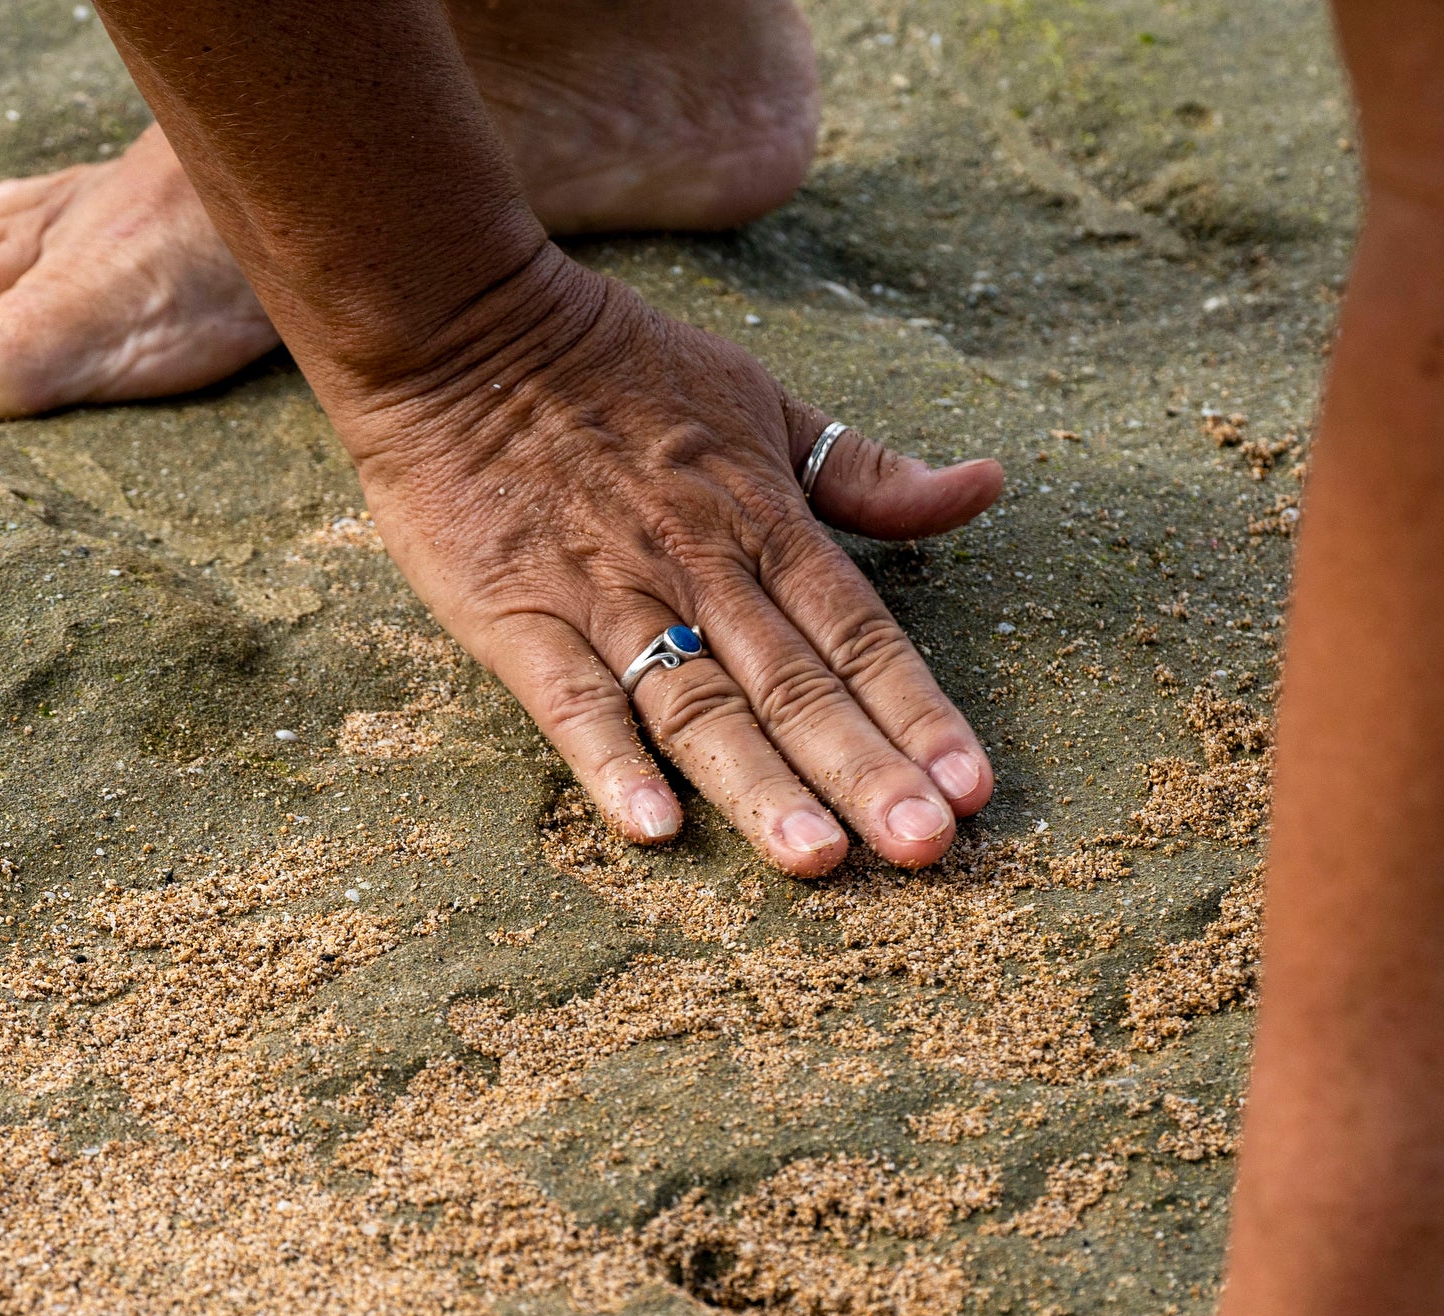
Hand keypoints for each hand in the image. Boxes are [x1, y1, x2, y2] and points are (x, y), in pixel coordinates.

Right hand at [317, 245, 1002, 875]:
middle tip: (925, 849)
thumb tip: (985, 487)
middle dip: (865, 770)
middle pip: (795, 684)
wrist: (458, 328)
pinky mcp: (518, 618)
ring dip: (760, 784)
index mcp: (763, 521)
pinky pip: (571, 700)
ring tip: (817, 859)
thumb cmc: (615, 368)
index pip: (859, 633)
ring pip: (699, 703)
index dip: (918, 710)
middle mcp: (699, 568)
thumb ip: (866, 473)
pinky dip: (610, 761)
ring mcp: (607, 597)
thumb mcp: (762, 402)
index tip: (971, 788)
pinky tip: (652, 828)